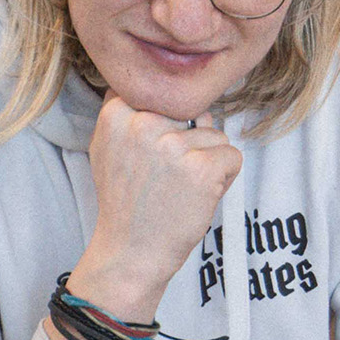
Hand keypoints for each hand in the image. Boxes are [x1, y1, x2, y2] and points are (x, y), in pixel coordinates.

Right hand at [70, 94, 241, 328]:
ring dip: (207, 161)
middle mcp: (144, 123)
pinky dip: (225, 177)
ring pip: (214, 134)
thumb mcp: (108, 147)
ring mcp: (174, 145)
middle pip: (191, 113)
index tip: (151, 155)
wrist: (131, 251)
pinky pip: (232, 155)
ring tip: (180, 188)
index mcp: (117, 113)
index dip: (166, 125)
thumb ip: (130, 113)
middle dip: (188, 142)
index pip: (163, 94)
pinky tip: (199, 196)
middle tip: (166, 177)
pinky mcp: (202, 167)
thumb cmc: (125, 202)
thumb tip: (168, 87)